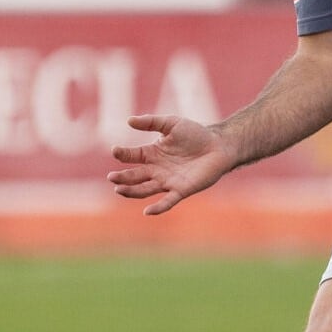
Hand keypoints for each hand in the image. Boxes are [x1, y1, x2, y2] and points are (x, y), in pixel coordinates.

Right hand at [107, 114, 234, 216]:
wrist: (219, 146)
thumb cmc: (195, 134)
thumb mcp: (172, 123)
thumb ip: (151, 122)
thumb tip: (129, 120)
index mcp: (152, 154)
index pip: (131, 156)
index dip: (122, 154)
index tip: (115, 150)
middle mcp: (156, 170)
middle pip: (134, 176)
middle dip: (122, 177)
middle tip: (112, 177)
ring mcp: (168, 181)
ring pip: (145, 190)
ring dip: (132, 191)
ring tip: (119, 190)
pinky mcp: (182, 190)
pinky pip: (168, 201)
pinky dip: (158, 208)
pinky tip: (148, 211)